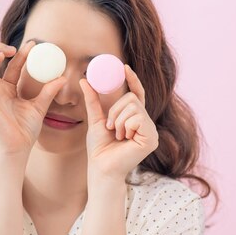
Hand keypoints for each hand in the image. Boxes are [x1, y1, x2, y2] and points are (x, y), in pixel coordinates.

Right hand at [0, 41, 66, 158]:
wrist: (18, 148)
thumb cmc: (25, 131)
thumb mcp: (39, 107)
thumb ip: (48, 91)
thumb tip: (63, 78)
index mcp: (7, 89)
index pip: (10, 64)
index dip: (20, 53)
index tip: (33, 44)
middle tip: (12, 49)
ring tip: (0, 55)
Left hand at [78, 64, 158, 181]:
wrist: (101, 167)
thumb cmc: (99, 148)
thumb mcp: (95, 119)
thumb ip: (92, 100)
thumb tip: (84, 80)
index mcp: (134, 118)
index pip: (137, 94)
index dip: (133, 80)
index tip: (124, 67)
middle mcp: (146, 123)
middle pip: (132, 98)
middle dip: (115, 110)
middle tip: (111, 127)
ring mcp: (151, 131)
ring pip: (133, 106)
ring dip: (118, 120)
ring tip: (117, 135)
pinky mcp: (151, 138)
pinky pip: (136, 118)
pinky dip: (124, 126)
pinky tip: (124, 139)